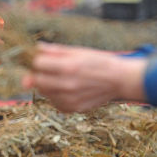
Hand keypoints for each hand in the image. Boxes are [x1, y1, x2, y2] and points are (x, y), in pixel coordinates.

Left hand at [22, 41, 147, 111]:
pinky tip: (67, 89)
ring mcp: (70, 99)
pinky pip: (54, 102)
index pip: (38, 63)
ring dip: (48, 85)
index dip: (40, 59)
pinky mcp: (73, 108)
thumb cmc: (99, 62)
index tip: (46, 58)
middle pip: (37, 80)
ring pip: (44, 92)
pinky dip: (56, 96)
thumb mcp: (78, 51)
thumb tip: (37, 48)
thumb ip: (55, 51)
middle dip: (40, 73)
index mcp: (68, 67)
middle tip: (51, 69)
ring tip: (63, 78)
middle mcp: (67, 85)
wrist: (119, 80)